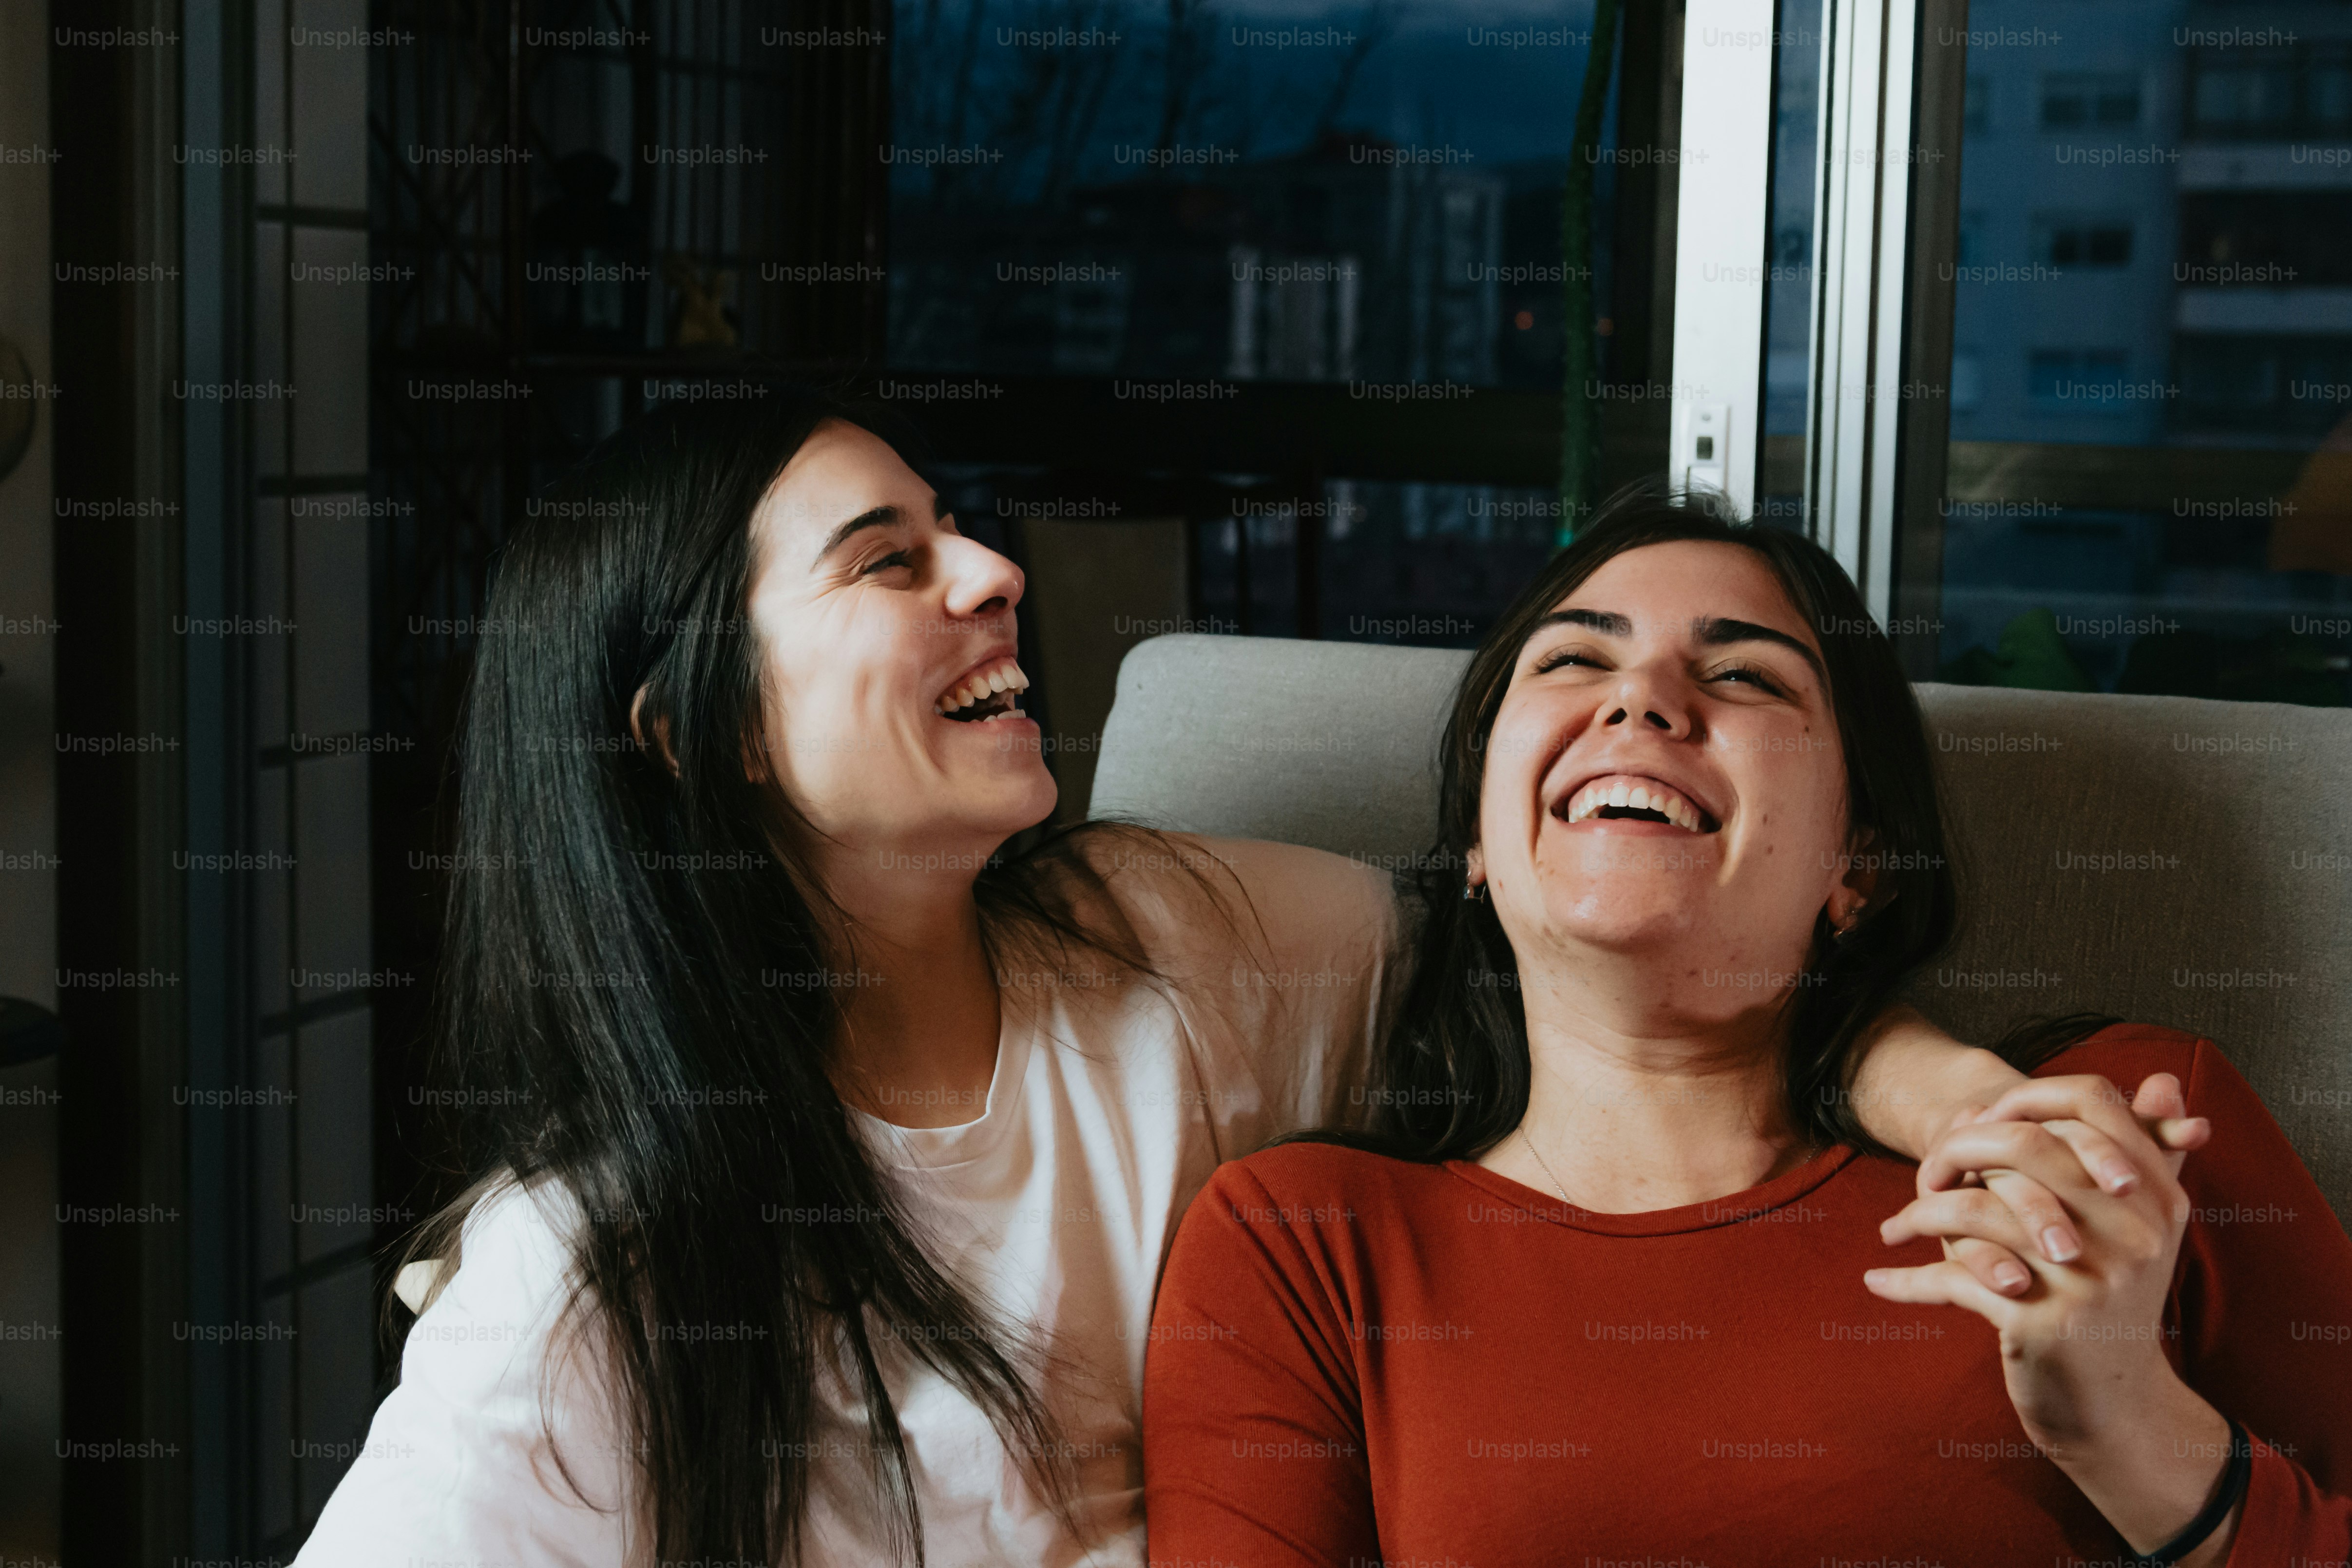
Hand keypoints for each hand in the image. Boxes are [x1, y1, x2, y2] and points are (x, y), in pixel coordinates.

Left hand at [1863, 1073, 2234, 1555]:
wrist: (2114, 1406)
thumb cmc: (2113, 1302)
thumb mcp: (2139, 1229)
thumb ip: (2145, 1154)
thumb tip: (2164, 1080)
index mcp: (2155, 1195)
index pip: (2093, 1101)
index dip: (2025, 1096)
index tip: (1980, 1119)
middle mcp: (2131, 1230)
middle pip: (2022, 1144)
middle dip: (1956, 1149)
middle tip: (1926, 1174)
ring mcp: (2087, 1277)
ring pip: (1973, 1211)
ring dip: (1918, 1216)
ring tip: (1894, 1227)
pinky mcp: (2041, 1321)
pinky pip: (1952, 1281)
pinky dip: (1906, 1281)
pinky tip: (1877, 1278)